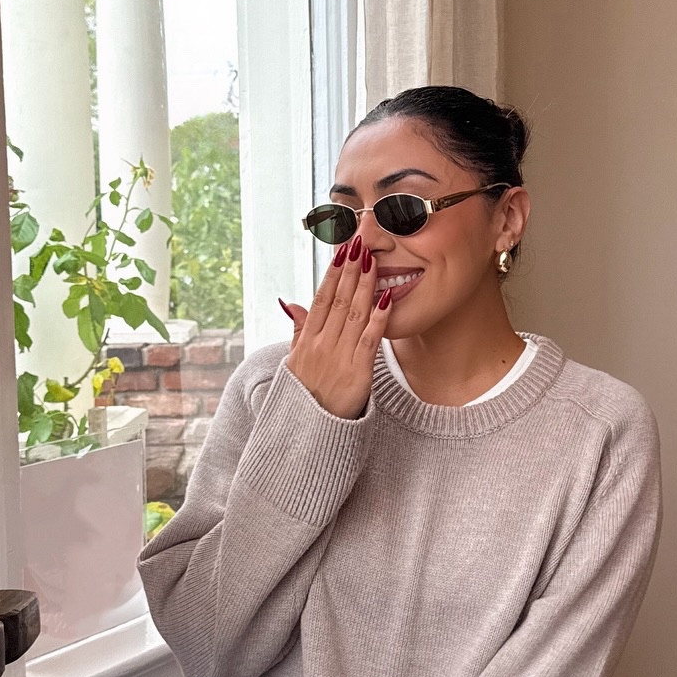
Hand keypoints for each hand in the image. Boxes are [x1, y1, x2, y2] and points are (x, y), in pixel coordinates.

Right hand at [279, 234, 391, 417]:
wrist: (308, 433)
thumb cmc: (303, 397)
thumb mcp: (293, 362)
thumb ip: (297, 330)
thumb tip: (290, 302)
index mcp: (307, 341)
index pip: (322, 299)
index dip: (333, 273)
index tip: (341, 251)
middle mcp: (322, 345)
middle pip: (339, 300)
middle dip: (350, 270)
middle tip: (360, 243)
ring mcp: (339, 358)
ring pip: (355, 314)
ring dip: (365, 285)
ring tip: (373, 260)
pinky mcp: (358, 373)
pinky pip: (370, 340)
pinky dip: (379, 318)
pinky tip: (387, 298)